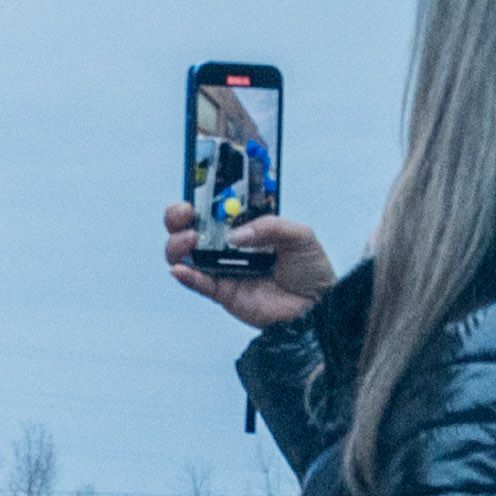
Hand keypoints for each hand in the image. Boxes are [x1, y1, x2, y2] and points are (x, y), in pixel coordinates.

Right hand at [160, 200, 338, 331]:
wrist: (318, 306)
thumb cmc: (310, 268)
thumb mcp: (300, 235)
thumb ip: (270, 226)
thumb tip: (235, 236)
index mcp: (246, 225)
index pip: (217, 206)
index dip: (202, 196)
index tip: (198, 190)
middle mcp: (228, 244)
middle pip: (191, 226)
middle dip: (179, 216)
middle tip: (186, 212)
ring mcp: (221, 267)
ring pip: (185, 253)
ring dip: (178, 243)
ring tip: (190, 240)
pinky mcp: (221, 291)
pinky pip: (196, 282)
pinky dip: (185, 275)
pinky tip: (180, 269)